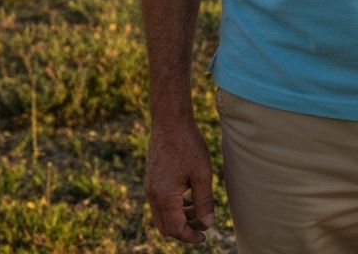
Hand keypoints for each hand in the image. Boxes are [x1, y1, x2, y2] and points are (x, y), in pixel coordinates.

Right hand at [145, 115, 215, 243]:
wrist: (170, 120)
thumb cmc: (189, 144)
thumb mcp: (202, 173)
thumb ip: (204, 201)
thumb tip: (208, 224)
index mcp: (165, 197)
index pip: (175, 228)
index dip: (190, 236)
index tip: (204, 236)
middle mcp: (153, 194)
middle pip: (165, 225)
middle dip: (184, 229)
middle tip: (202, 226)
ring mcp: (150, 186)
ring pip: (162, 213)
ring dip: (180, 217)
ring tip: (199, 211)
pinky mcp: (152, 178)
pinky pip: (161, 201)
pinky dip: (174, 205)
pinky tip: (190, 197)